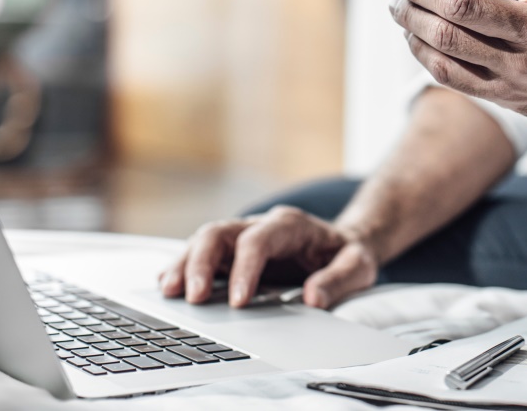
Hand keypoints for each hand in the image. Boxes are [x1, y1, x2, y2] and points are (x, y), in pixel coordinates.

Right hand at [158, 206, 377, 309]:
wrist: (344, 244)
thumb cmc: (348, 254)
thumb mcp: (358, 266)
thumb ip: (338, 280)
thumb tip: (313, 299)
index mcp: (290, 225)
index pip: (257, 240)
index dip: (244, 269)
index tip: (238, 302)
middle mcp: (260, 226)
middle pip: (219, 232)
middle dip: (201, 263)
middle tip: (193, 297)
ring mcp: (242, 237)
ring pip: (204, 241)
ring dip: (184, 265)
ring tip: (168, 292)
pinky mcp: (233, 253)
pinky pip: (202, 255)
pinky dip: (184, 269)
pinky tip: (168, 287)